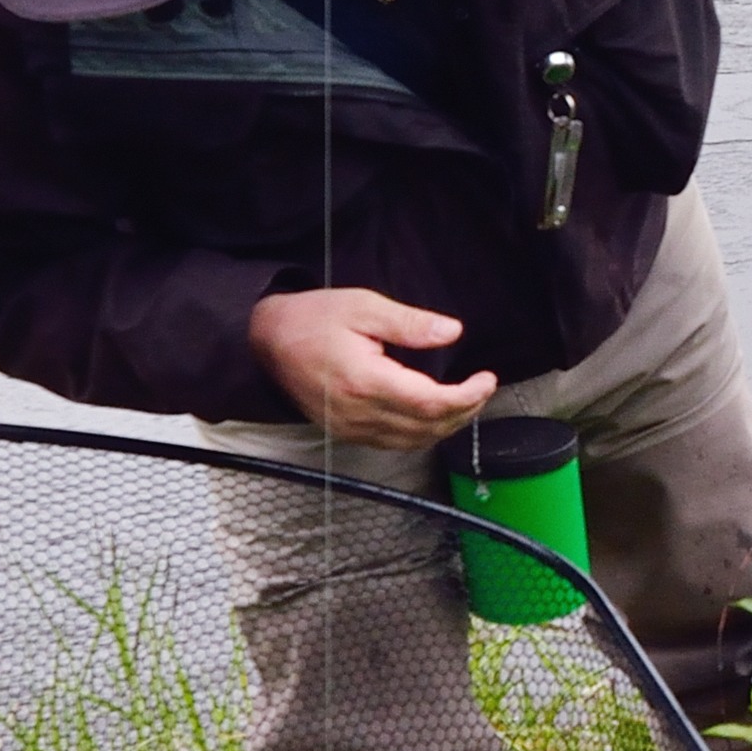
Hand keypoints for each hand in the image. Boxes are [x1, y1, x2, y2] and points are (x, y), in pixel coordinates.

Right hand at [253, 286, 495, 450]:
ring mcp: (350, 429)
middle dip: (464, 412)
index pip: (431, 403)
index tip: (487, 380)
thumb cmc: (312, 319)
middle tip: (483, 388)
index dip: (467, 397)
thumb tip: (452, 332)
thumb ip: (409, 323)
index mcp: (365, 381)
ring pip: (413, 442)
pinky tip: (434, 416)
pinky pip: (393, 444)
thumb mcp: (362, 306)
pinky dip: (422, 434)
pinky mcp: (344, 433)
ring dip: (446, 426)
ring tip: (467, 401)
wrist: (264, 342)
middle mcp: (358, 414)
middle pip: (427, 427)